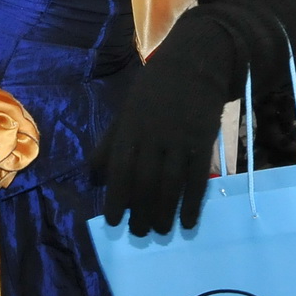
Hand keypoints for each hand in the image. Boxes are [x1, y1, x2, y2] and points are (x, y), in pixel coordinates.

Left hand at [96, 15, 233, 236]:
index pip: (120, 169)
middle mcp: (153, 135)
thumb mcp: (126, 109)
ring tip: (160, 231)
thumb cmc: (155, 89)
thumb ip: (110, 141)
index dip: (116, 198)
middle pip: (145, 182)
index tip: (114, 221)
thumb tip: (93, 173)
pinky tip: (188, 221)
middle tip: (139, 233)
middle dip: (140, 212)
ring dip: (164, 212)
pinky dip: (192, 202)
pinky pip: (197, 177)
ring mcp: (179, 138)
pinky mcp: (203, 140)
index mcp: (130, 127)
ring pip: (170, 183)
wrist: (195, 62)